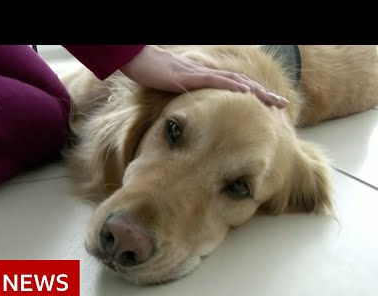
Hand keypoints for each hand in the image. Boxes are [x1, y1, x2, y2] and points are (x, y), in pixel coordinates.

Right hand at [120, 45, 288, 108]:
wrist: (138, 60)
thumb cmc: (152, 73)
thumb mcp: (172, 87)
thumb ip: (185, 94)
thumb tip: (191, 109)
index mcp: (205, 78)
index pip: (235, 85)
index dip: (253, 93)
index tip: (268, 104)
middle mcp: (207, 74)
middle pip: (242, 82)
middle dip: (264, 94)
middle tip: (284, 104)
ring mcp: (200, 74)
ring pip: (235, 81)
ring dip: (257, 91)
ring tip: (275, 101)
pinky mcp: (190, 76)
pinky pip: (215, 82)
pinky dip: (233, 87)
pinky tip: (247, 92)